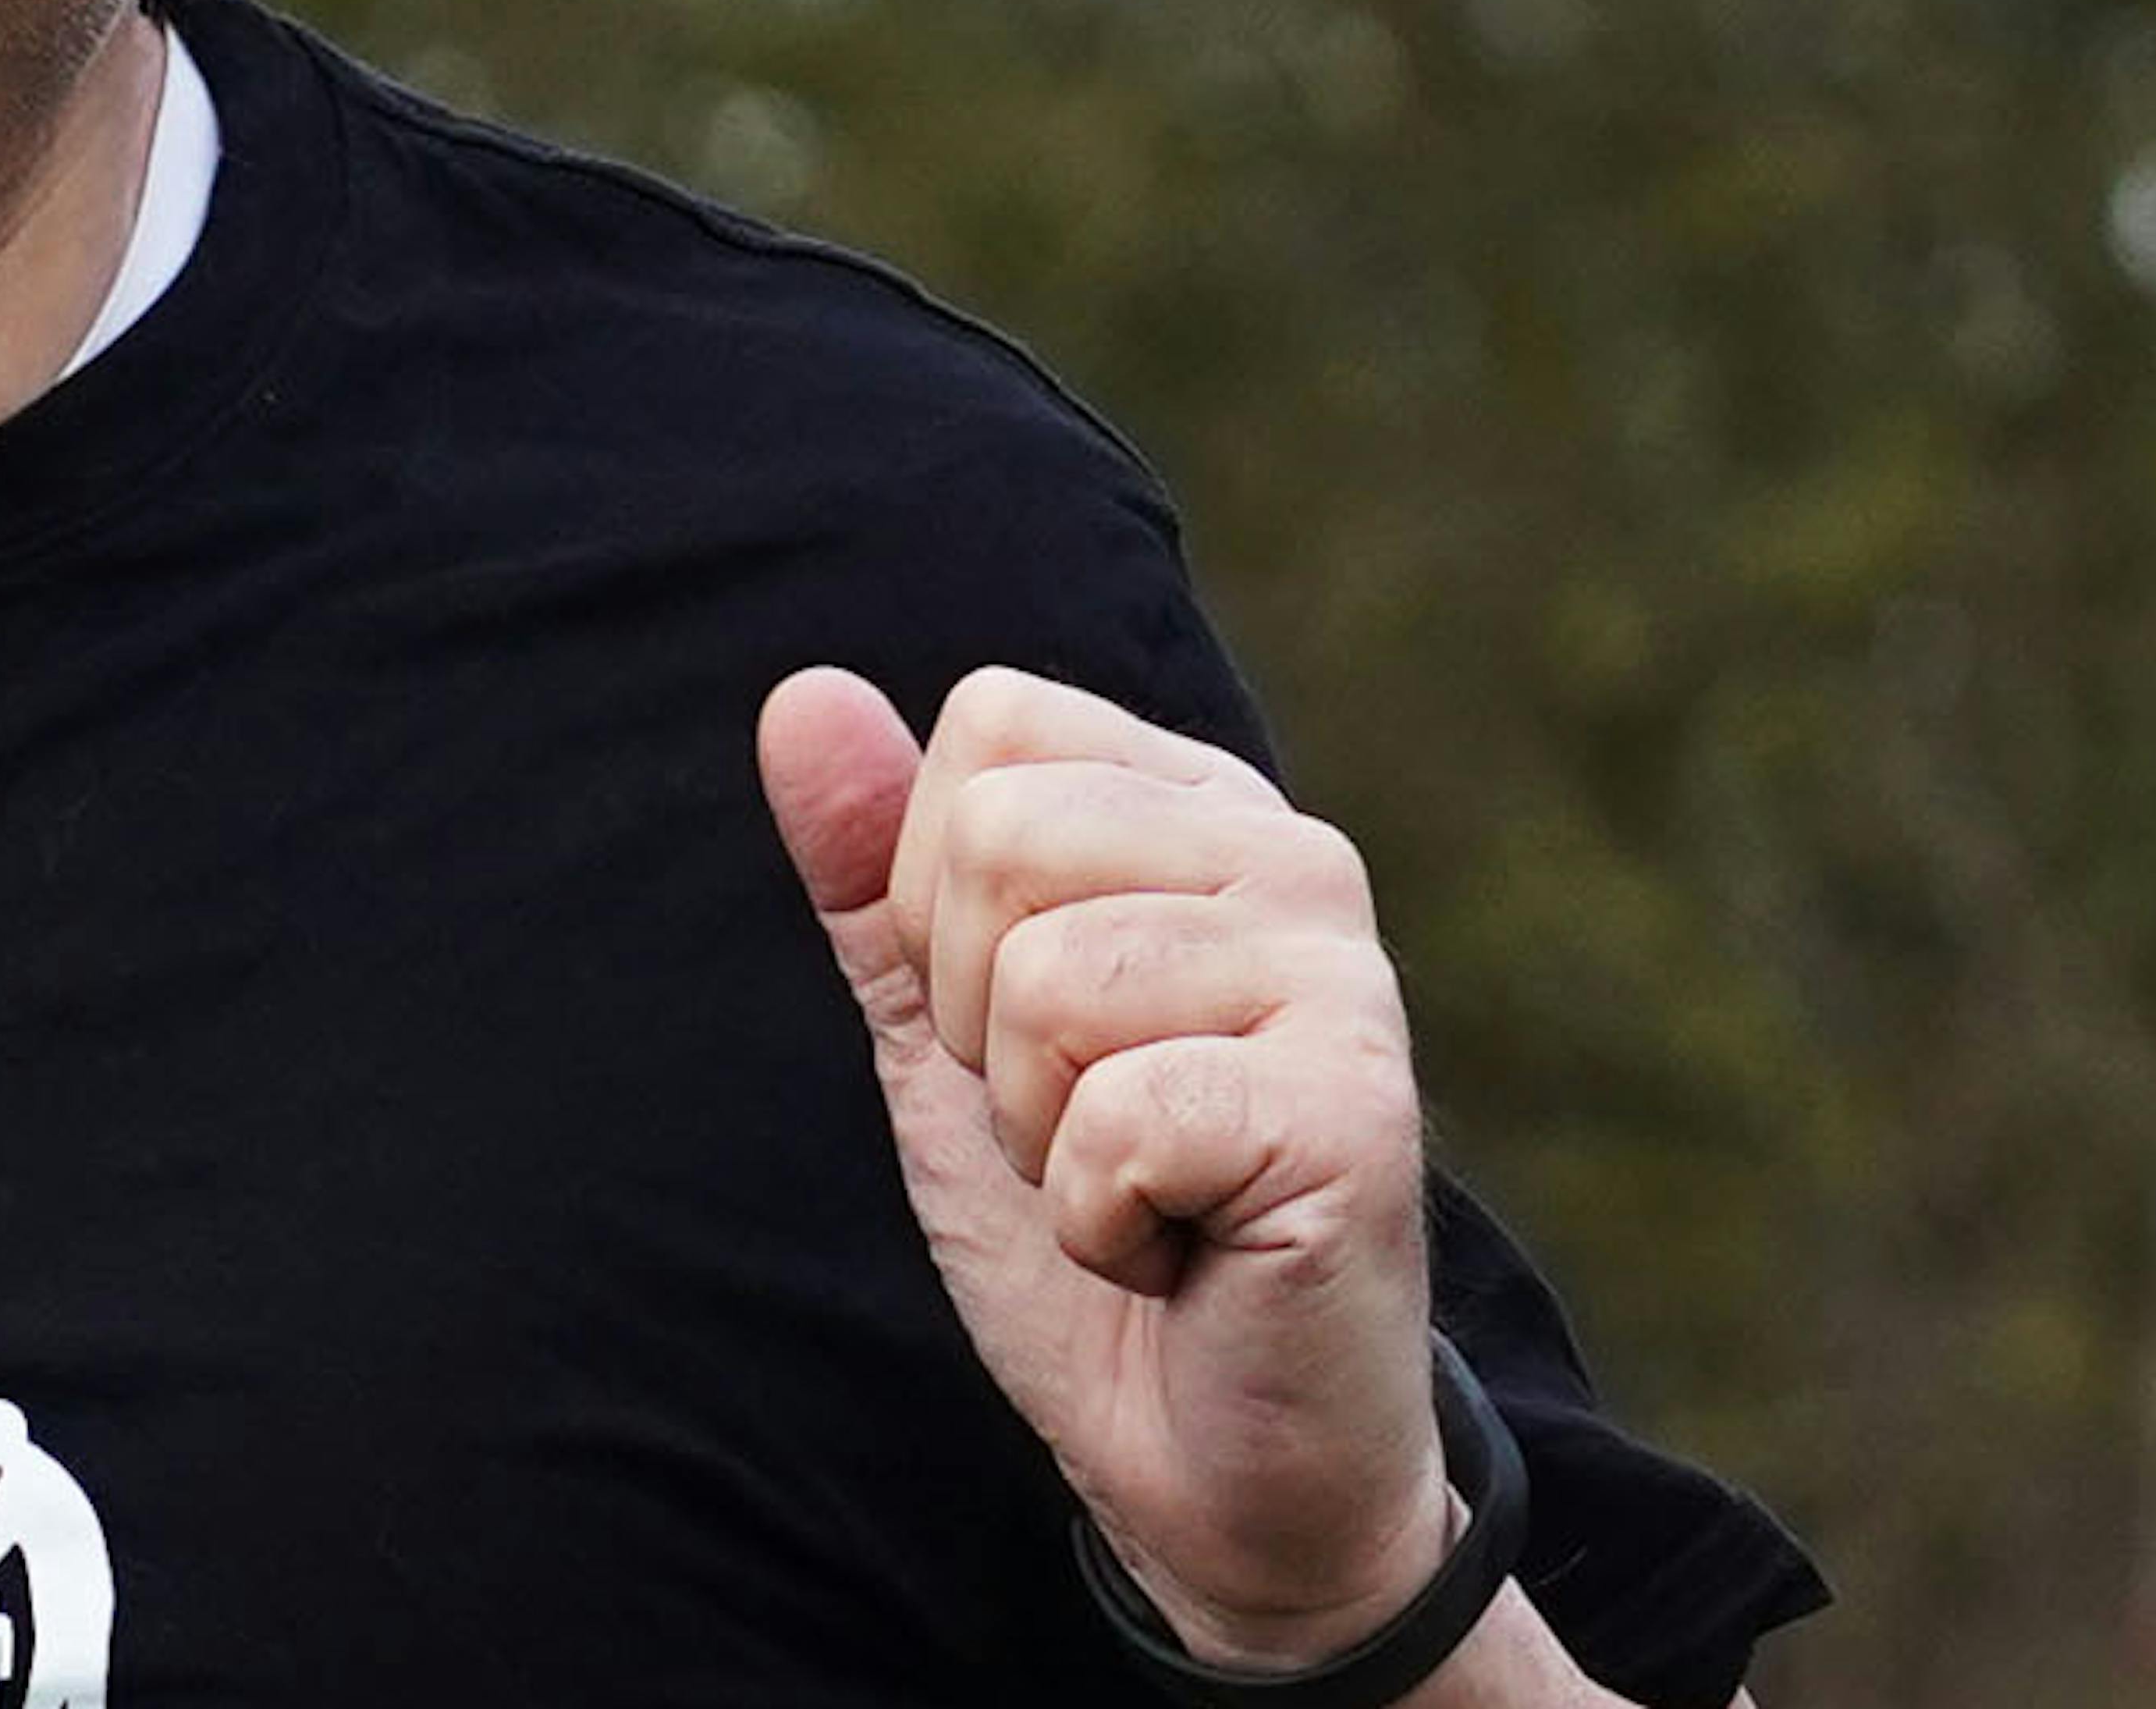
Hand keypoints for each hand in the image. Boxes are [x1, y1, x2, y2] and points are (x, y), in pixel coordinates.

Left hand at [755, 662, 1455, 1668]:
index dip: (940, 902)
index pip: (992, 728)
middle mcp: (1289, 859)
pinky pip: (1118, 1117)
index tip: (1023, 1027)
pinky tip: (1183, 1248)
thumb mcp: (938, 1034)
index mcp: (1197, 808)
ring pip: (1044, 982)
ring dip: (1042, 1132)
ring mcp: (1339, 979)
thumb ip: (866, 868)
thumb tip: (801, 695)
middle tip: (1082, 1123)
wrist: (1216, 1461)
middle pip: (996, 839)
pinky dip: (1102, 1217)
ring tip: (1137, 1184)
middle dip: (979, 1023)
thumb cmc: (1088, 1227)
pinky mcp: (1355, 1112)